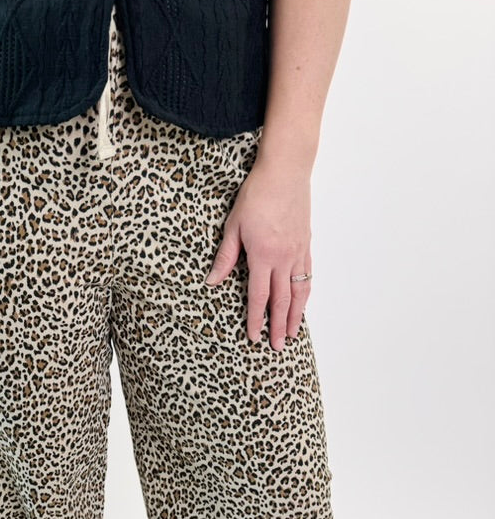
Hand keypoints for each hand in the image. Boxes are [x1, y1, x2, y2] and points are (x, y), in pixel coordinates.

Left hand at [205, 159, 312, 350]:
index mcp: (263, 256)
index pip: (258, 296)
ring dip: (296, 316)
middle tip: (278, 348)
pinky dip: (304, 295)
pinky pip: (307, 277)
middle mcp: (284, 258)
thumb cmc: (256, 195)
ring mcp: (298, 252)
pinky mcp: (306, 244)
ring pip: (299, 292)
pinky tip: (301, 304)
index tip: (253, 336)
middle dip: (279, 326)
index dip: (255, 319)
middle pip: (282, 301)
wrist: (286, 171)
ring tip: (293, 334)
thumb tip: (212, 281)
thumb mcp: (233, 226)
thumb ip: (225, 257)